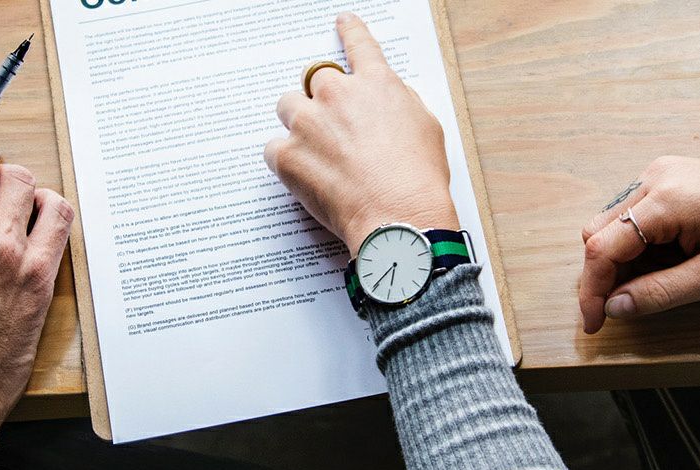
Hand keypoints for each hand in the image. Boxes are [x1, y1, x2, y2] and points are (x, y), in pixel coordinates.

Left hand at [265, 13, 458, 248]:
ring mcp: (308, 123)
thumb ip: (402, 104)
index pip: (360, 46)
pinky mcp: (287, 155)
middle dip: (320, 98)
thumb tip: (388, 102)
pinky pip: (272, 148)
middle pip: (314, 79)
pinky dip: (284, 159)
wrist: (398, 218)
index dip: (350, 32)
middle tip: (329, 125)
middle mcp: (337, 95)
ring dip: (298, 122)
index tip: (343, 22)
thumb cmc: (417, 180)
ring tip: (314, 151)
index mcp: (376, 84)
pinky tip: (303, 175)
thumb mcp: (427, 128)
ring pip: (288, 106)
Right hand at [578, 151, 699, 333]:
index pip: (601, 248)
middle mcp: (656, 177)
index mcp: (665, 198)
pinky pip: (637, 216)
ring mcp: (664, 174)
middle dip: (605, 277)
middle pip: (599, 234)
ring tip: (657, 287)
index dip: (592, 291)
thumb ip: (661, 293)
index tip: (596, 325)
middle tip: (626, 311)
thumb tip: (615, 308)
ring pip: (615, 226)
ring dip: (623, 262)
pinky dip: (641, 246)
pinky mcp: (674, 178)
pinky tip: (668, 264)